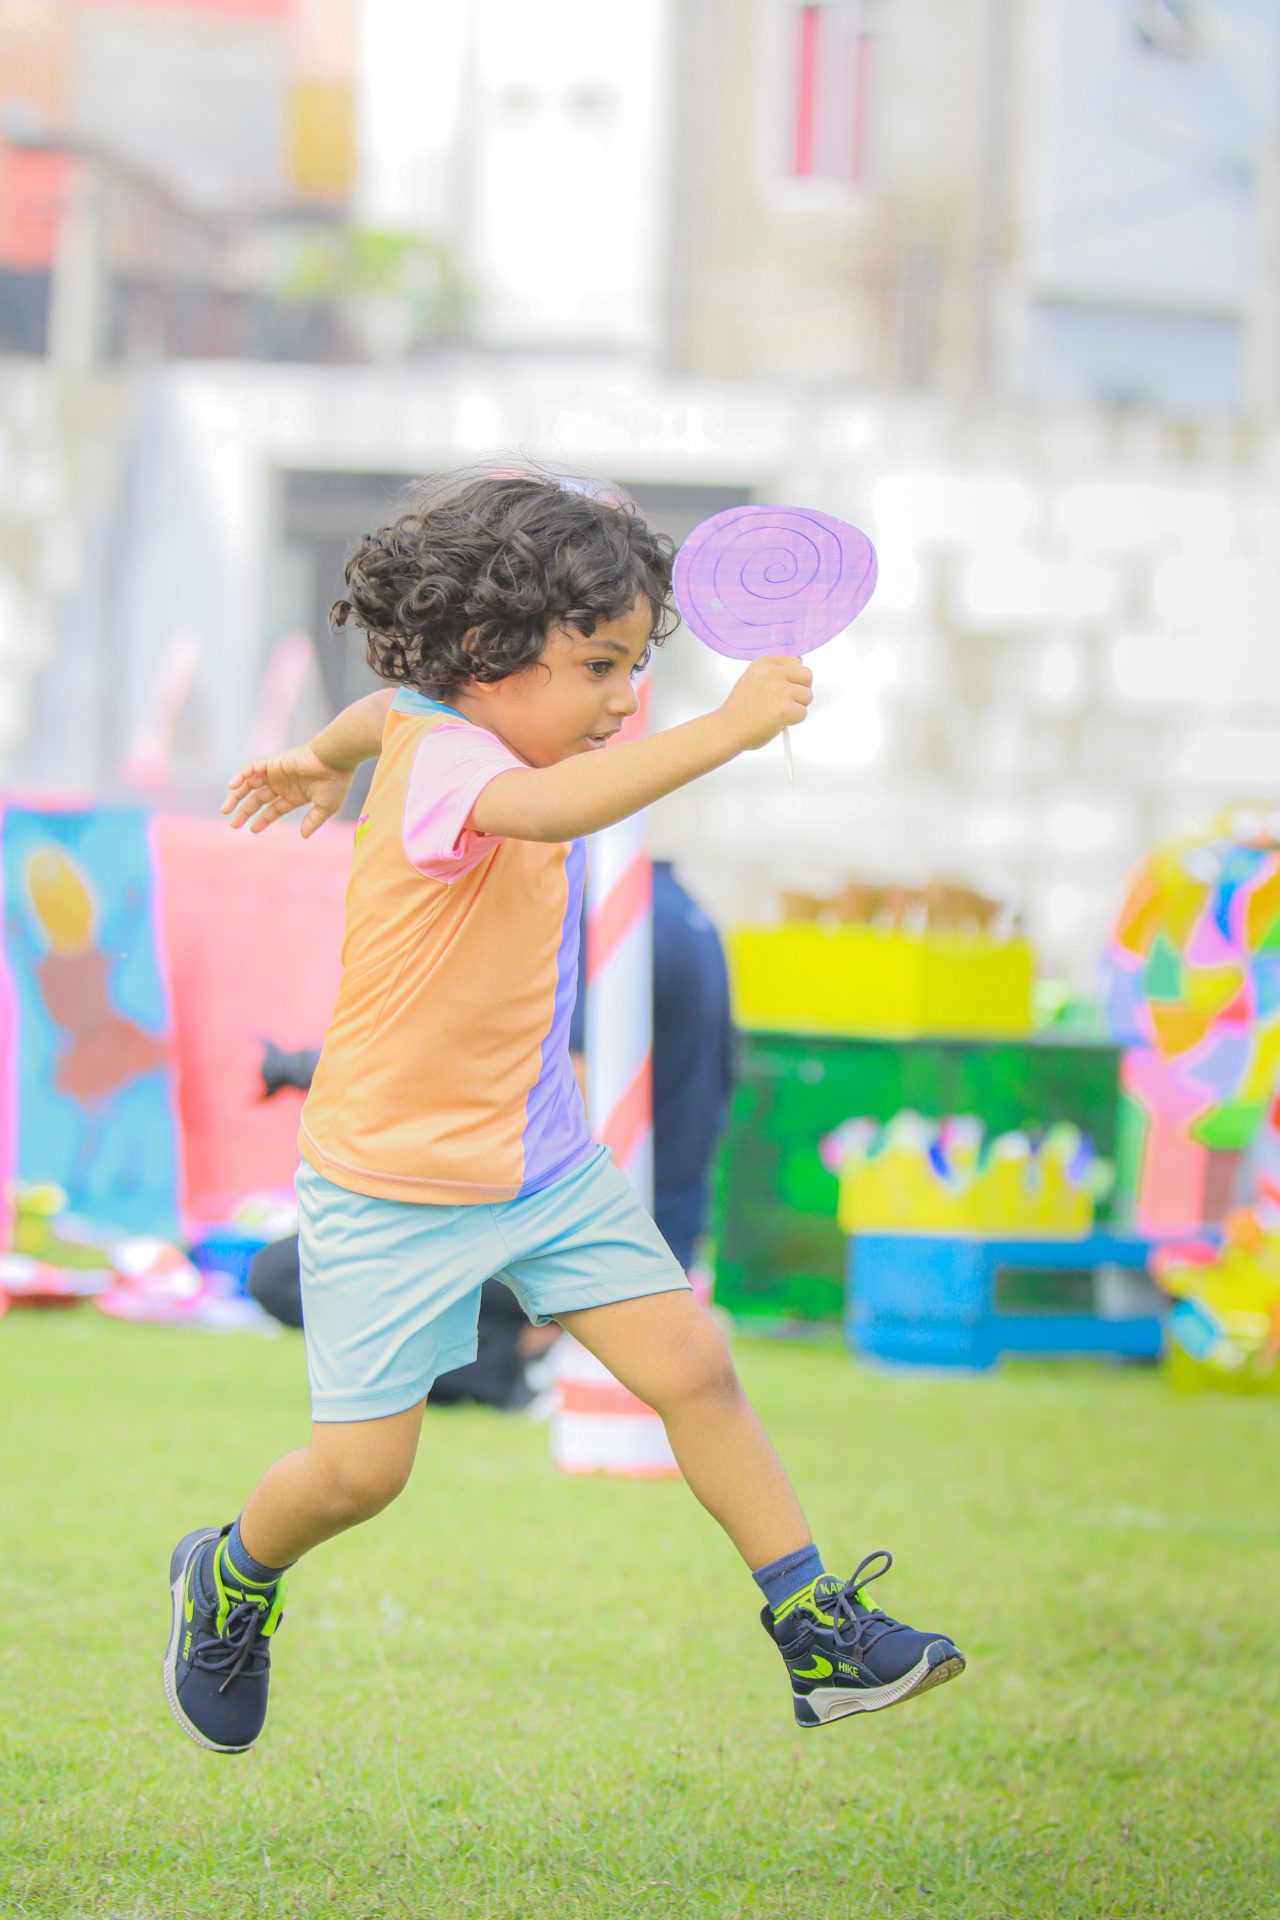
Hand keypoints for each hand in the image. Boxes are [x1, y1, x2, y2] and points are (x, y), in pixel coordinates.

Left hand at [221, 742, 353, 836]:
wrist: (335, 760)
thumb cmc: (335, 782)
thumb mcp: (325, 808)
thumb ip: (313, 821)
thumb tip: (303, 835)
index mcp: (295, 795)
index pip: (273, 809)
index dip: (262, 819)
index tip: (251, 830)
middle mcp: (283, 784)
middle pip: (258, 799)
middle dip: (244, 811)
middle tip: (233, 825)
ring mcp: (277, 773)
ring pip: (250, 784)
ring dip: (236, 796)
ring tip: (225, 810)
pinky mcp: (273, 762)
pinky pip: (252, 768)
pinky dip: (241, 775)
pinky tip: (232, 787)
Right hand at [718, 656, 812, 750]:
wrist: (728, 728)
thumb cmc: (739, 709)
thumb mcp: (752, 679)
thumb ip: (773, 673)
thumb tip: (796, 670)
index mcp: (763, 663)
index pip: (795, 661)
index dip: (793, 677)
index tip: (785, 687)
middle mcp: (772, 673)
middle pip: (806, 675)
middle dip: (801, 689)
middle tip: (788, 700)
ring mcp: (780, 690)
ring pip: (808, 695)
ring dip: (797, 706)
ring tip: (779, 712)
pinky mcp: (785, 709)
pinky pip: (803, 713)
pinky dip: (794, 720)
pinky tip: (778, 721)